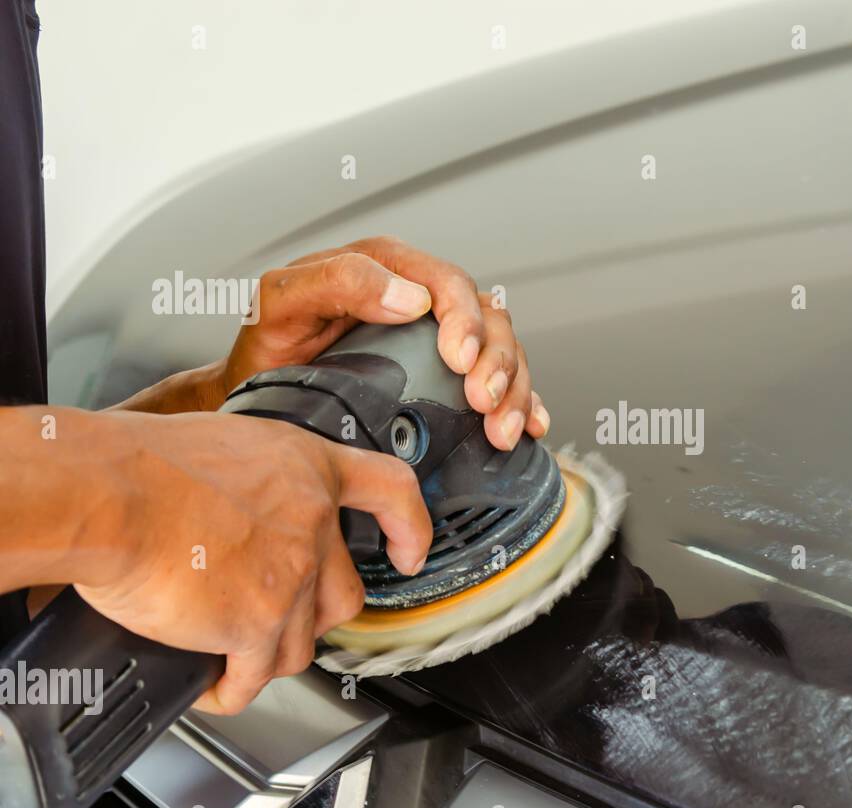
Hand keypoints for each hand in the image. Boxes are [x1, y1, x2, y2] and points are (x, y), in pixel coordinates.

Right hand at [73, 410, 432, 713]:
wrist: (104, 495)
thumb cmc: (136, 464)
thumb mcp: (222, 448)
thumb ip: (256, 485)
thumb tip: (242, 513)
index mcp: (306, 468)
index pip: (389, 490)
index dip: (409, 526)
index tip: (408, 552)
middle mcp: (310, 521)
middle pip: (342, 593)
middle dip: (310, 615)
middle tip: (275, 616)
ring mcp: (291, 575)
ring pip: (299, 642)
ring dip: (265, 654)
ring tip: (229, 650)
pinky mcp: (257, 624)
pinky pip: (253, 677)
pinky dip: (229, 689)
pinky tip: (212, 684)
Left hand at [221, 236, 549, 450]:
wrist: (258, 394)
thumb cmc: (268, 345)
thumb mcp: (279, 302)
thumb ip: (337, 282)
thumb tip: (408, 297)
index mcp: (387, 268)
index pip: (447, 282)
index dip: (464, 320)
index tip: (459, 360)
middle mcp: (421, 299)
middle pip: (488, 319)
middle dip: (497, 362)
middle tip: (484, 402)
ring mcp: (439, 340)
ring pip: (503, 351)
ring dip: (515, 390)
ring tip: (501, 430)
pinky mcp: (447, 377)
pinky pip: (501, 382)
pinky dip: (523, 404)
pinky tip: (528, 426)